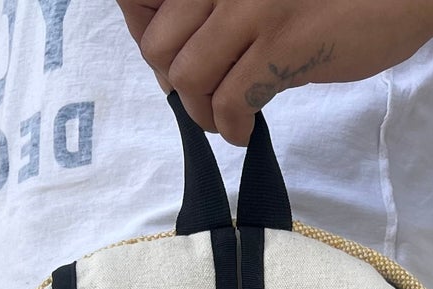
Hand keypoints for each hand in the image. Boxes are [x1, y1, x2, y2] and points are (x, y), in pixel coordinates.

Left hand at [116, 0, 432, 144]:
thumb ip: (224, 6)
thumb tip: (175, 52)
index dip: (150, 36)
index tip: (175, 61)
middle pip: (159, 44)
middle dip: (175, 83)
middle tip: (204, 96)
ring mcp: (252, 3)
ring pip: (187, 76)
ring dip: (201, 112)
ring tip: (225, 120)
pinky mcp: (282, 43)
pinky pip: (230, 101)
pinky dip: (231, 129)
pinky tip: (247, 131)